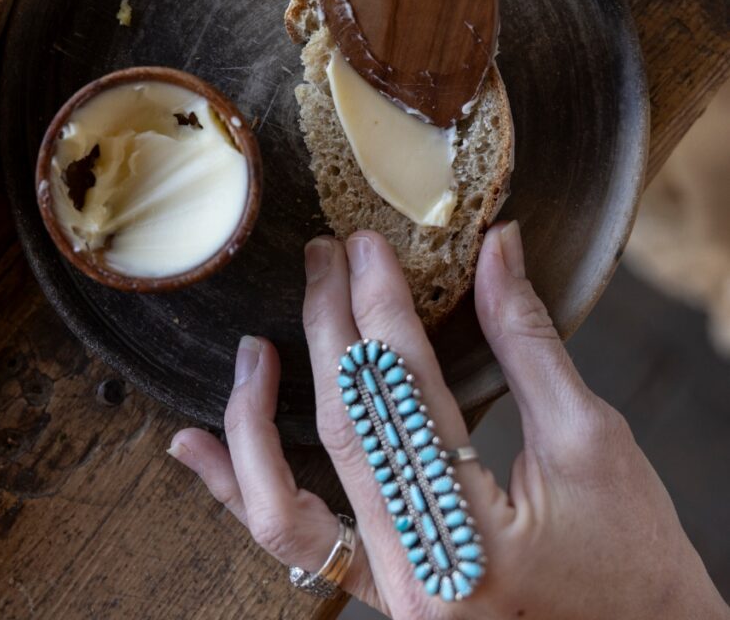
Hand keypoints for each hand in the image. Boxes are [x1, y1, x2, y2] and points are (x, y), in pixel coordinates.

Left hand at [168, 223, 727, 618]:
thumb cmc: (638, 566)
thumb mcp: (591, 442)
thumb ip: (528, 341)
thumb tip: (496, 250)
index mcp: (474, 535)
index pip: (404, 390)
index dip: (381, 306)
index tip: (364, 246)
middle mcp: (416, 573)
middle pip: (345, 427)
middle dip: (328, 328)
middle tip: (321, 259)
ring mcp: (389, 594)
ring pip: (285, 505)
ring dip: (259, 417)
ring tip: (252, 349)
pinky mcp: (381, 595)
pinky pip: (293, 545)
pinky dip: (238, 489)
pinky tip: (193, 445)